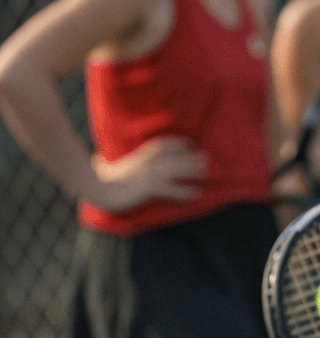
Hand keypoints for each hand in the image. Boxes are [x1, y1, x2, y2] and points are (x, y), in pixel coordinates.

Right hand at [88, 136, 204, 211]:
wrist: (95, 189)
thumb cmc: (99, 180)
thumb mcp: (108, 167)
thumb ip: (109, 162)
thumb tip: (96, 160)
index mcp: (140, 155)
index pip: (163, 145)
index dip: (177, 144)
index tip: (189, 144)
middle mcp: (147, 162)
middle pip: (174, 156)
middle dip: (191, 157)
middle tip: (207, 159)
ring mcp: (148, 174)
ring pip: (176, 169)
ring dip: (192, 170)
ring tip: (206, 172)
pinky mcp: (148, 188)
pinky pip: (171, 189)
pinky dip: (184, 191)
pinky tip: (195, 194)